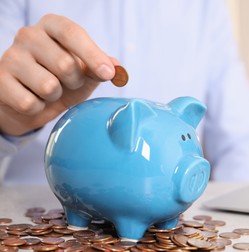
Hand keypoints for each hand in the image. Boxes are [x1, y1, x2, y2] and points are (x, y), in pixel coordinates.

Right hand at [0, 14, 115, 135]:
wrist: (30, 101)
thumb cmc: (61, 80)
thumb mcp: (85, 72)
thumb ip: (100, 67)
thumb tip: (116, 67)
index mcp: (52, 26)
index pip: (73, 33)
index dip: (93, 55)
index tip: (108, 73)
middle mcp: (28, 35)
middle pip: (65, 64)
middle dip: (74, 82)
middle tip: (68, 82)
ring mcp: (10, 57)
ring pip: (48, 86)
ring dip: (55, 96)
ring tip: (48, 91)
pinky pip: (30, 103)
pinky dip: (38, 108)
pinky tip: (33, 99)